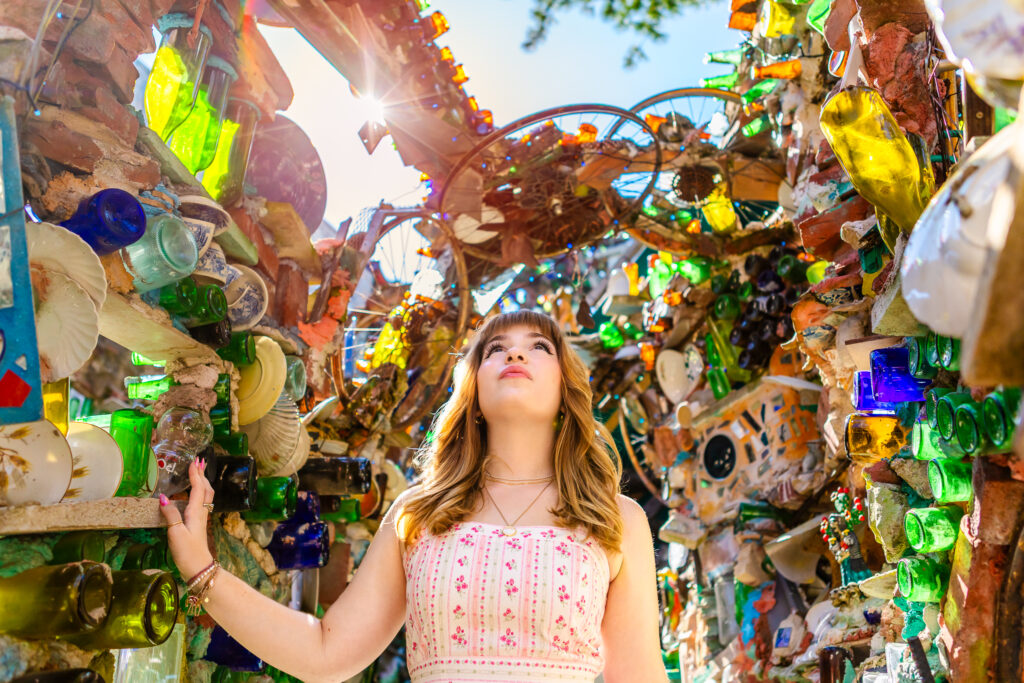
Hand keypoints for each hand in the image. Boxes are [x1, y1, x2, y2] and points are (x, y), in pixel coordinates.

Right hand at [159, 457, 215, 580]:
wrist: (198, 568)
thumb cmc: (187, 552)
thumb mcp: (175, 533)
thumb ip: (170, 514)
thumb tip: (163, 498)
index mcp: (196, 512)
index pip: (198, 488)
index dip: (196, 474)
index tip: (194, 461)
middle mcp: (200, 513)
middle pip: (205, 489)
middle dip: (202, 474)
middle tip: (199, 461)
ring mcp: (200, 519)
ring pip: (205, 496)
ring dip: (202, 482)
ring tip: (198, 473)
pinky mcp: (197, 525)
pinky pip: (201, 503)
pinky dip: (199, 493)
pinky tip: (194, 494)